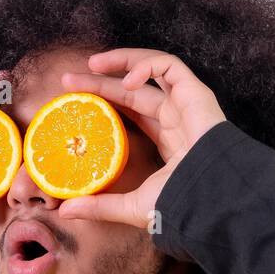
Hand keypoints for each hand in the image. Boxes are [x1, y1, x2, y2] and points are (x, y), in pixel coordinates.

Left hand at [55, 49, 226, 227]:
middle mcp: (176, 117)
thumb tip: (65, 211)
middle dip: (100, 82)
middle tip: (68, 82)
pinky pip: (170, 66)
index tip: (73, 101)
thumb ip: (100, 206)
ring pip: (151, 69)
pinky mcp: (196, 92)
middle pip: (132, 90)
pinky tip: (126, 81)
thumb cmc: (179, 203)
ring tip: (92, 65)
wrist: (209, 198)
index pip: (130, 112)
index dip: (103, 102)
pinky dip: (146, 65)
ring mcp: (186, 103)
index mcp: (166, 139)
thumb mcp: (132, 206)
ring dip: (120, 62)